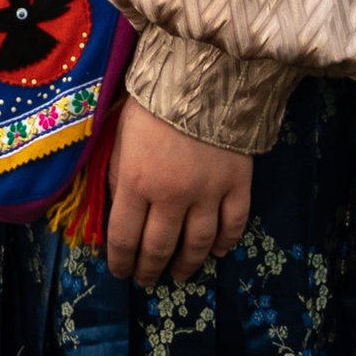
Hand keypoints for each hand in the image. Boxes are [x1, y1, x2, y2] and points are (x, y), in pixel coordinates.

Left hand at [102, 101, 253, 290]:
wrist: (204, 74)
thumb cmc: (154, 101)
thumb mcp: (121, 136)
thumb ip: (118, 175)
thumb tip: (119, 209)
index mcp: (135, 182)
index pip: (124, 237)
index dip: (120, 261)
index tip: (120, 273)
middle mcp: (171, 196)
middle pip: (159, 247)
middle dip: (149, 269)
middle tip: (146, 281)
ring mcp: (208, 193)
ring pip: (197, 243)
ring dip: (187, 264)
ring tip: (180, 275)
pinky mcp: (237, 184)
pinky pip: (234, 223)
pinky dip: (226, 242)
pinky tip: (219, 252)